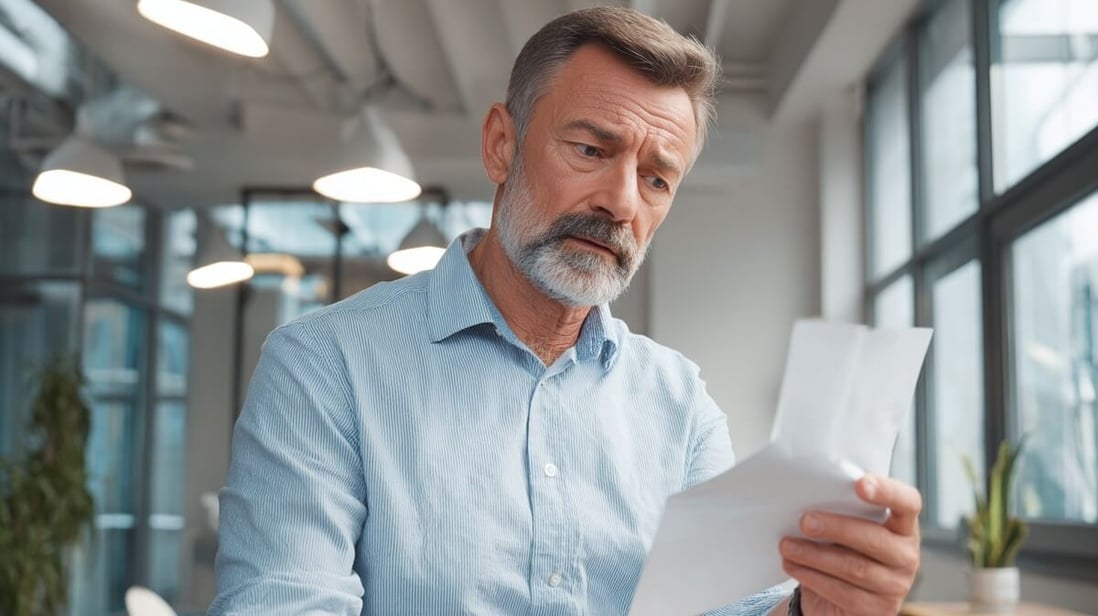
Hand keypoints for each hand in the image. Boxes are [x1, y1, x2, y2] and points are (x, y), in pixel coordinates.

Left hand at [778, 474, 920, 614]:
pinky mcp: (878, 609)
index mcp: (903, 525)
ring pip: (854, 567)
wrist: (842, 597)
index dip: (887, 491)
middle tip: (805, 521)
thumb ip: (840, 509)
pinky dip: (812, 577)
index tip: (859, 483)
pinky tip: (792, 565)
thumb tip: (806, 493)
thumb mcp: (847, 526)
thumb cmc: (843, 547)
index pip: (907, 502)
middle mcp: (906, 555)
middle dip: (836, 528)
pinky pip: (842, 592)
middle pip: (874, 538)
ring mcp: (896, 585)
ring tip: (786, 545)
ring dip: (814, 555)